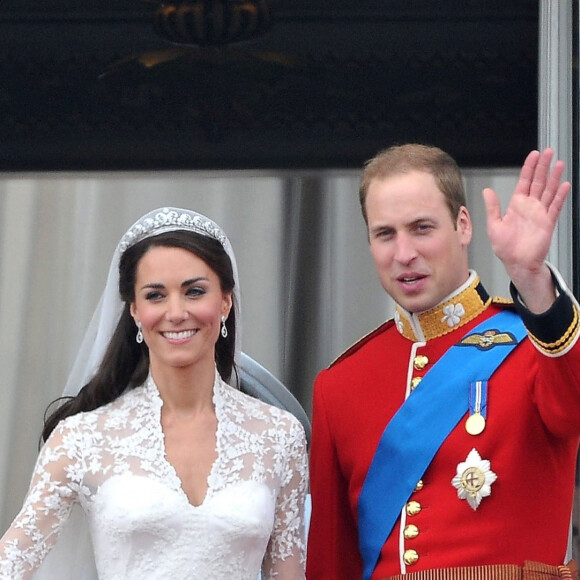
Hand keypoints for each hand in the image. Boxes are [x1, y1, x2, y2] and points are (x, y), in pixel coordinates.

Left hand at [482, 148, 570, 312]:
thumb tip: (487, 191)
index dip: (529, 168)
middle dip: (543, 167)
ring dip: (554, 177)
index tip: (534, 155)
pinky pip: (555, 207)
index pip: (524, 182)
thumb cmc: (505, 248)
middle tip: (549, 152)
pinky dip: (560, 196)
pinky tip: (564, 185)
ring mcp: (540, 214)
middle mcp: (529, 207)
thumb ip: (492, 207)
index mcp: (516, 205)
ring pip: (549, 191)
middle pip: (538, 182)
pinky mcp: (548, 223)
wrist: (517, 263)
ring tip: (559, 163)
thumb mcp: (493, 225)